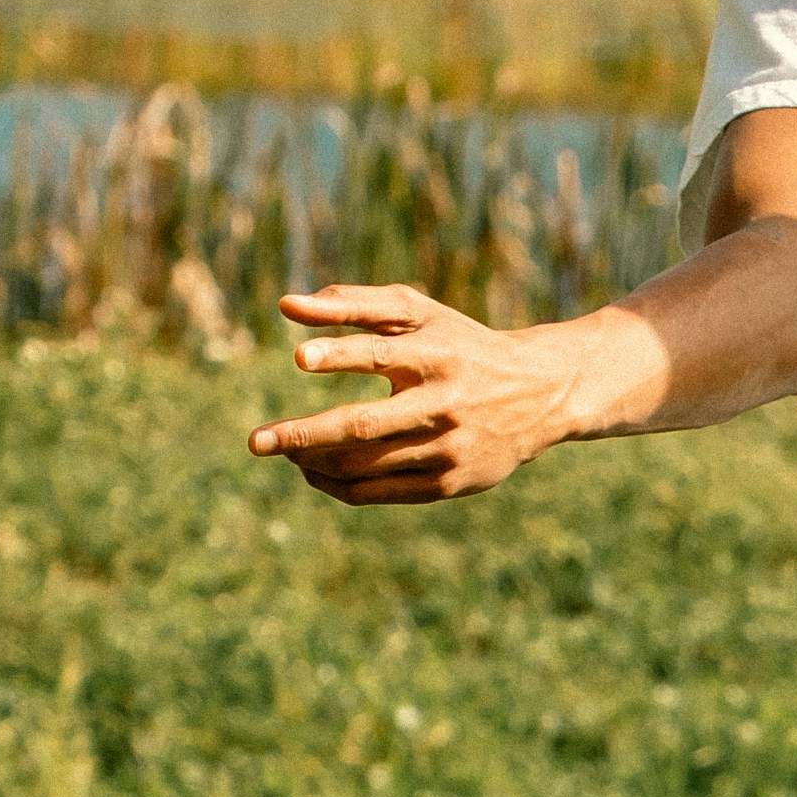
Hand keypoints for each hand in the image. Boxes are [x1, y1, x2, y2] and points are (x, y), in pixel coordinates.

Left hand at [244, 281, 612, 505]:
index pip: (382, 355)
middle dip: (305, 435)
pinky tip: (312, 471)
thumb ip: (354, 305)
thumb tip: (285, 305)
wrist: (540, 394)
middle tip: (256, 441)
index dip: (340, 355)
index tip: (299, 358)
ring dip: (314, 461)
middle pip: (365, 426)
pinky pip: (379, 492)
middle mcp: (446, 403)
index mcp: (439, 354)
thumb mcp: (419, 315)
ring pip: (366, 464)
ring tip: (282, 451)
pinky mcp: (450, 484)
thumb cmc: (461, 345)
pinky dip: (337, 484)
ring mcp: (449, 448)